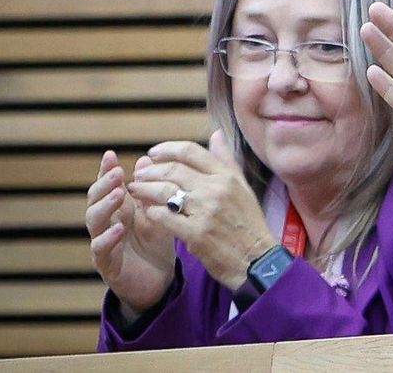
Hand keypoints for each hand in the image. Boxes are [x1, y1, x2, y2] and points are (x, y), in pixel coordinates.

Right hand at [86, 150, 175, 315]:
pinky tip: (118, 228)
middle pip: (95, 200)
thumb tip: (144, 159)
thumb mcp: (158, 213)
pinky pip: (101, 250)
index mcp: (119, 209)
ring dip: (104, 206)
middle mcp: (107, 223)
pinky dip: (108, 238)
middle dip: (104, 185)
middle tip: (117, 173)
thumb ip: (151, 190)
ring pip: (94, 221)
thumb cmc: (156, 244)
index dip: (106, 170)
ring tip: (118, 195)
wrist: (160, 281)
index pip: (108, 186)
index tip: (110, 154)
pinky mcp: (107, 264)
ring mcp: (104, 243)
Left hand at [129, 130, 277, 291]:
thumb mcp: (243, 187)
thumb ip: (227, 160)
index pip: (191, 151)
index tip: (152, 154)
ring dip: (144, 189)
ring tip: (135, 190)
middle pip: (173, 170)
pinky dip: (151, 212)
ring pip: (164, 191)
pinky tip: (148, 212)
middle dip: (150, 170)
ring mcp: (205, 212)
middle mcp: (216, 190)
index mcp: (227, 176)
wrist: (256, 259)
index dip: (166, 149)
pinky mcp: (196, 234)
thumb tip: (216, 135)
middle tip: (139, 174)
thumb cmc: (248, 223)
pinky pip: (163, 217)